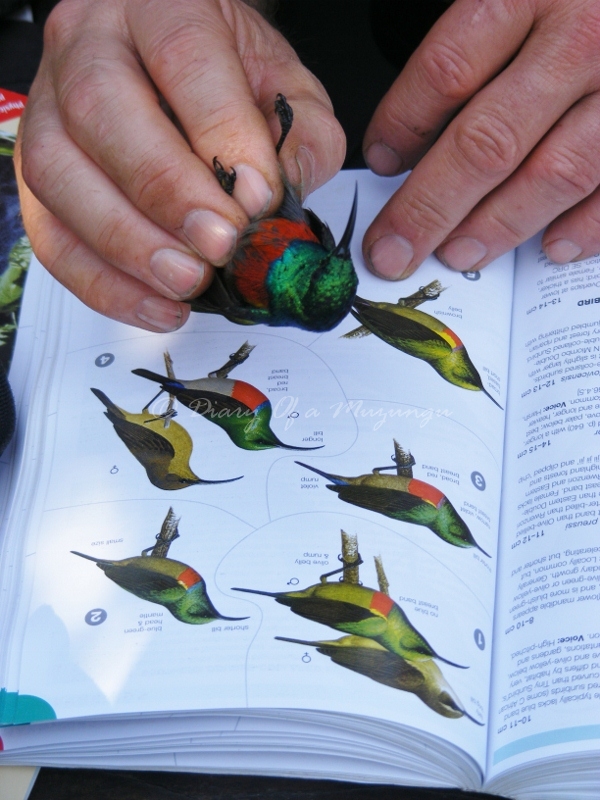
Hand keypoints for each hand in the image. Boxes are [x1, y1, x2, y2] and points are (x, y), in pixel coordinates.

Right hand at [15, 0, 343, 329]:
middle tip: (220, 244)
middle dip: (166, 192)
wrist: (174, 63)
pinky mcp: (37, 172)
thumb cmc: (227, 74)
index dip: (221, 134)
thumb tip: (281, 199)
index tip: (258, 197)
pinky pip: (50, 234)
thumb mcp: (284, 85)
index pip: (182, 56)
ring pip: (59, 174)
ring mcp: (48, 107)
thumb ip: (302, 134)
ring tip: (189, 282)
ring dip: (127, 243)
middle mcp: (87, 44)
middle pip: (103, 111)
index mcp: (158, 3)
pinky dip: (103, 282)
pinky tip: (158, 305)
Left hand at [362, 0, 599, 277]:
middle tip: (394, 249)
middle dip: (429, 208)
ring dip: (498, 226)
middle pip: (487, 142)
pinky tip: (550, 246)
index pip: (447, 70)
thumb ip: (471, 50)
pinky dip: (585, 226)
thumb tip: (414, 145)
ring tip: (458, 253)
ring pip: (554, 174)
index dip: (403, 124)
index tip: (381, 161)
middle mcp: (580, 38)